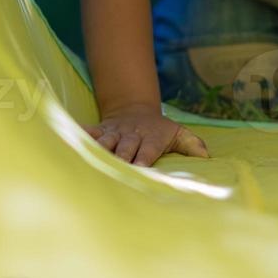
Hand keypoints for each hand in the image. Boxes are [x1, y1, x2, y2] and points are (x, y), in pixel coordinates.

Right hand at [85, 104, 209, 166]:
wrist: (135, 110)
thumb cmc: (160, 130)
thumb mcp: (179, 134)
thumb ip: (192, 145)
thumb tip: (207, 157)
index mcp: (151, 139)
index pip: (148, 150)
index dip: (144, 157)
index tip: (140, 167)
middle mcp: (132, 135)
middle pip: (126, 147)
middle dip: (121, 157)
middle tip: (117, 167)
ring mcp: (115, 132)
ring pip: (106, 140)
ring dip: (101, 148)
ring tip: (93, 158)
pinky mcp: (100, 130)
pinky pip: (89, 132)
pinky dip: (80, 135)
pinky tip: (70, 139)